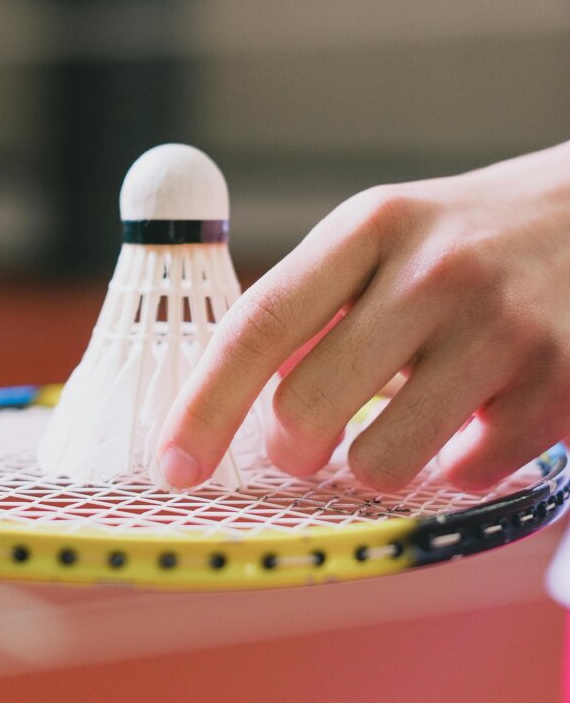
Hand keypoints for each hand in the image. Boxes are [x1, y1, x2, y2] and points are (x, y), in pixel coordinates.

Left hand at [157, 142, 569, 492]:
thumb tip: (238, 390)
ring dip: (373, 465)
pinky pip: (466, 475)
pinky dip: (456, 464)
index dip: (204, 406)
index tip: (172, 465)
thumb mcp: (388, 234)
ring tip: (400, 428)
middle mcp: (436, 272)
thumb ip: (314, 302)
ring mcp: (503, 330)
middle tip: (302, 448)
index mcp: (372, 227)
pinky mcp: (561, 384)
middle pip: (308, 406)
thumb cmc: (471, 237)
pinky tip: (475, 420)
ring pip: (383, 460)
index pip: (259, 325)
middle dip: (289, 449)